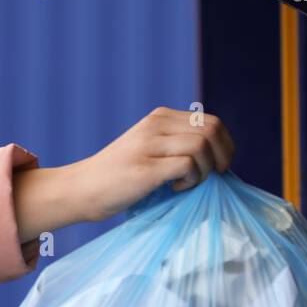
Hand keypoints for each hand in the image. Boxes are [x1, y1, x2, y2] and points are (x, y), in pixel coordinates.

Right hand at [12, 107, 235, 241]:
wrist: (82, 188)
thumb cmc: (119, 176)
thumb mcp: (149, 148)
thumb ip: (177, 143)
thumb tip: (220, 156)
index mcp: (159, 117)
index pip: (212, 122)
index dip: (225, 146)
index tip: (217, 168)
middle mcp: (155, 125)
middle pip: (211, 131)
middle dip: (221, 158)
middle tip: (210, 178)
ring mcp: (149, 145)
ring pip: (202, 147)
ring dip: (204, 171)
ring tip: (186, 184)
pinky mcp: (145, 168)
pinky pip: (187, 166)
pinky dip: (191, 181)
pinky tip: (175, 189)